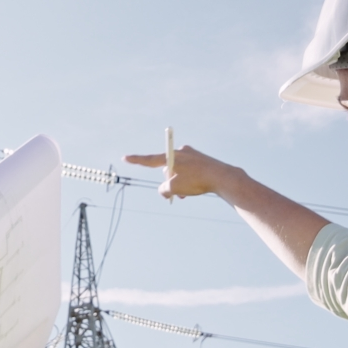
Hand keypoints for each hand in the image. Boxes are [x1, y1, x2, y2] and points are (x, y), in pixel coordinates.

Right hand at [124, 145, 242, 200]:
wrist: (222, 177)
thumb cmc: (197, 181)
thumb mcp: (174, 188)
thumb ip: (163, 189)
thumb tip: (164, 190)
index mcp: (171, 156)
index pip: (149, 159)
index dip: (136, 160)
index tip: (125, 158)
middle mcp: (181, 152)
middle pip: (166, 170)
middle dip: (168, 182)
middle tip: (175, 195)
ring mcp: (192, 155)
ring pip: (178, 172)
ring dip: (179, 184)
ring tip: (186, 194)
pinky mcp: (202, 160)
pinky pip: (189, 172)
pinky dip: (188, 182)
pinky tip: (195, 190)